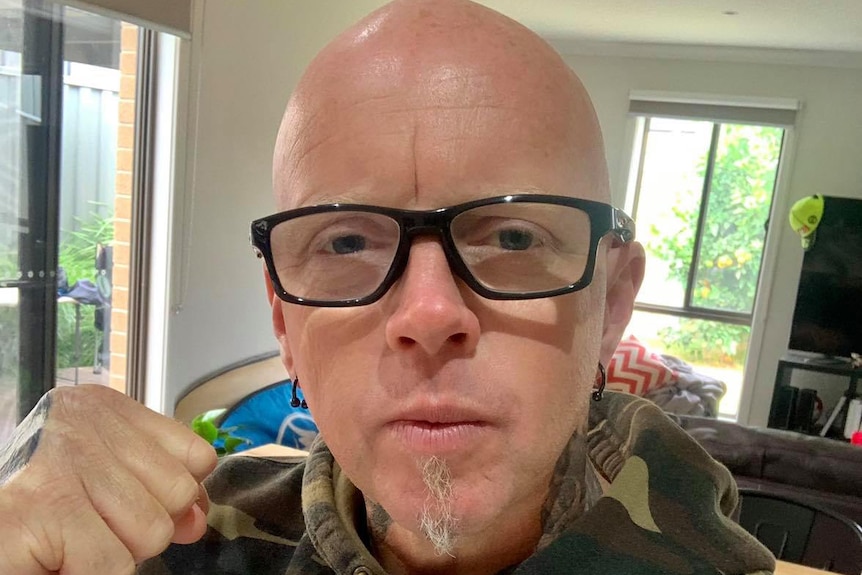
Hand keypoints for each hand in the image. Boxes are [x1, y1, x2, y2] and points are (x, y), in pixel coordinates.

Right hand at [0, 384, 217, 573]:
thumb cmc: (37, 505)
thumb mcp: (105, 478)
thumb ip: (158, 487)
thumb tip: (198, 520)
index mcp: (101, 408)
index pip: (195, 455)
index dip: (178, 497)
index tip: (145, 510)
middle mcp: (82, 423)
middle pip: (178, 493)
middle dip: (144, 527)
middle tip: (93, 528)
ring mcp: (61, 462)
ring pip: (150, 531)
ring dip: (114, 553)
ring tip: (72, 541)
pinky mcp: (40, 509)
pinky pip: (109, 562)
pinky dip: (87, 572)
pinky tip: (57, 557)